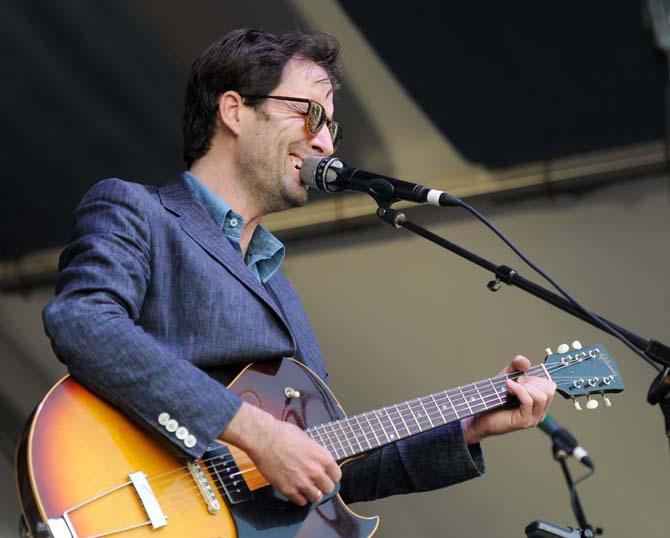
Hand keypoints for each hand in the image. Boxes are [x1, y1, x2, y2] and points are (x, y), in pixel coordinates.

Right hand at [222, 402, 341, 505]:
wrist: (263, 438)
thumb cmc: (284, 434)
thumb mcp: (307, 440)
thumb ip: (316, 454)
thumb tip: (318, 462)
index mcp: (323, 457)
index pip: (336, 475)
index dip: (331, 475)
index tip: (326, 475)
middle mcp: (315, 472)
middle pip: (328, 489)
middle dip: (322, 485)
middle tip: (315, 482)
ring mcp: (302, 482)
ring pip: (316, 498)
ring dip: (312, 493)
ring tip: (306, 487)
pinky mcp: (288, 490)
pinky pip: (301, 502)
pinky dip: (299, 497)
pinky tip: (296, 490)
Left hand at [461, 355, 555, 444]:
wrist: (480, 416)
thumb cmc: (494, 398)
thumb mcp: (507, 376)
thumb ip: (516, 366)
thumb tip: (526, 362)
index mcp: (539, 402)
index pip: (550, 386)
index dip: (537, 377)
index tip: (521, 376)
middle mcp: (540, 411)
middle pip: (549, 390)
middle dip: (532, 380)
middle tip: (516, 380)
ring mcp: (533, 418)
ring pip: (541, 396)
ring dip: (525, 386)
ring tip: (511, 384)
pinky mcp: (524, 421)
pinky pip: (528, 401)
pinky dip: (518, 389)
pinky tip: (508, 385)